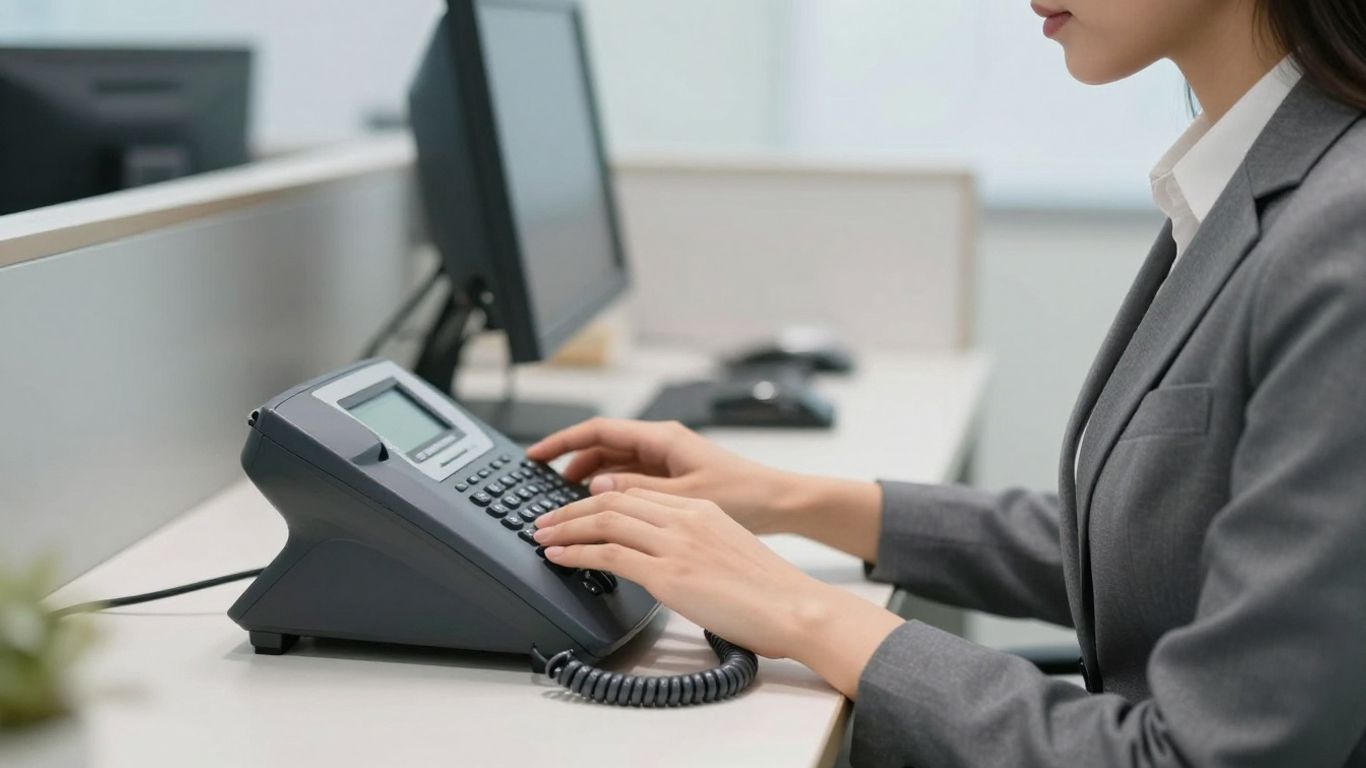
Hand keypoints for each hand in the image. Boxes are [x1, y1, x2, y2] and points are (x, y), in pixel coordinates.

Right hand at [527, 418, 799, 533]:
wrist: (782, 504)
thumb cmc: (745, 496)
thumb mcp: (684, 498)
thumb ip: (637, 492)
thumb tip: (595, 486)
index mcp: (662, 439)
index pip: (597, 431)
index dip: (561, 442)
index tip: (534, 456)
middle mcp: (663, 444)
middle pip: (602, 448)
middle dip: (570, 464)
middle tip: (544, 488)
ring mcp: (668, 461)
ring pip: (615, 465)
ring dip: (589, 480)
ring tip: (567, 504)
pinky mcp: (675, 479)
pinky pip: (632, 480)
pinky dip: (612, 492)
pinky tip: (601, 511)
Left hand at [533, 488, 904, 695]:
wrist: (795, 607)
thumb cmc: (769, 592)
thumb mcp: (727, 550)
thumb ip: (692, 544)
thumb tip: (664, 561)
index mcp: (700, 509)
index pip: (636, 492)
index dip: (598, 497)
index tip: (576, 508)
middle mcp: (685, 517)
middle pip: (612, 499)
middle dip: (571, 508)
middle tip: (545, 520)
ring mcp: (676, 543)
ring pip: (604, 520)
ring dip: (565, 527)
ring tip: (542, 536)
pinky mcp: (669, 573)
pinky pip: (609, 555)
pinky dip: (576, 553)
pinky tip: (558, 557)